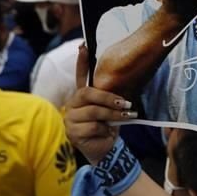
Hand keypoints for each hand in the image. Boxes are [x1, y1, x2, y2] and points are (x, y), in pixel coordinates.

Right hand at [64, 44, 137, 164]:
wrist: (106, 149)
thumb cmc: (109, 125)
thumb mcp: (111, 108)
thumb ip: (110, 97)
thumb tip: (122, 79)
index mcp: (81, 96)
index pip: (80, 77)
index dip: (81, 62)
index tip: (83, 46)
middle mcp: (72, 105)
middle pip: (88, 93)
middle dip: (109, 98)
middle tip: (126, 103)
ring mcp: (70, 119)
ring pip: (94, 111)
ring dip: (113, 115)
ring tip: (125, 117)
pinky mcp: (72, 132)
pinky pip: (93, 126)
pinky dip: (105, 130)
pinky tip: (108, 133)